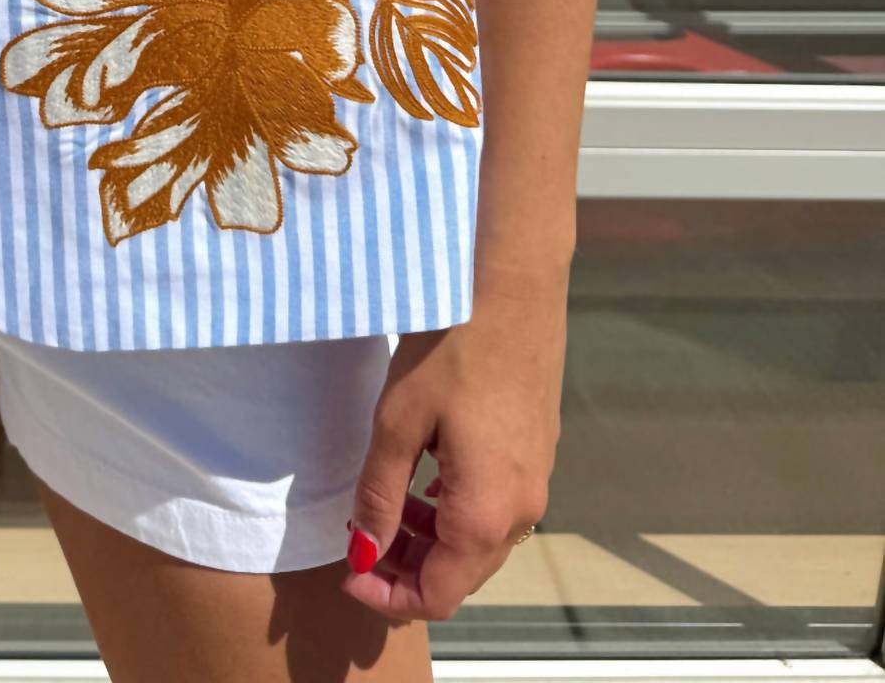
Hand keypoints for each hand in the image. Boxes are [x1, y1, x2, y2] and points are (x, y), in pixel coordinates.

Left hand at [341, 264, 566, 622]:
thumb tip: (364, 554)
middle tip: (360, 542)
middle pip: (463, 573)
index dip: (389, 597)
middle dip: (408, 570)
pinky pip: (495, 507)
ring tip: (385, 507)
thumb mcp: (398, 423)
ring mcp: (537, 481)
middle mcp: (523, 510)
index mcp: (487, 513)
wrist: (512, 288)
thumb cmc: (450, 350)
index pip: (439, 594)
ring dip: (431, 541)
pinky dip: (455, 512)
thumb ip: (381, 496)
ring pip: (480, 541)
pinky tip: (425, 479)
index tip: (348, 576)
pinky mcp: (538, 452)